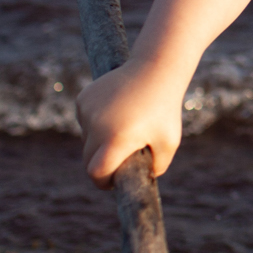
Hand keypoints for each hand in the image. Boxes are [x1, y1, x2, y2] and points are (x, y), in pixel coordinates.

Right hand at [76, 57, 183, 188]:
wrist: (155, 70)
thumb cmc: (165, 108)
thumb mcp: (169, 142)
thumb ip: (156, 168)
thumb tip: (139, 180)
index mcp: (117, 139)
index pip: (96, 172)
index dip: (103, 182)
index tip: (112, 182)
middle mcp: (97, 125)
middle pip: (88, 159)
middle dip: (101, 166)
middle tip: (119, 162)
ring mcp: (87, 111)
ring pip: (87, 140)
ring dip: (100, 142)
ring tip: (125, 128)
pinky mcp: (83, 99)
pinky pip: (85, 122)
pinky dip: (96, 125)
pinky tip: (116, 113)